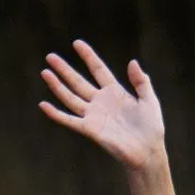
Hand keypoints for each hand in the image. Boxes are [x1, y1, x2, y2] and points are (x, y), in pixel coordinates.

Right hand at [39, 40, 176, 194]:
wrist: (148, 151)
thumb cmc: (151, 127)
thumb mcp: (149, 101)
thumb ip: (141, 82)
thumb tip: (133, 61)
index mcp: (116, 92)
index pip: (98, 70)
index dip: (88, 56)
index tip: (77, 43)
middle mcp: (101, 102)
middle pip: (79, 82)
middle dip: (65, 69)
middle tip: (50, 56)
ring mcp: (94, 115)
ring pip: (71, 98)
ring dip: (57, 86)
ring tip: (45, 72)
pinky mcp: (90, 129)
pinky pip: (70, 120)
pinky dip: (56, 114)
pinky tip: (43, 105)